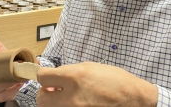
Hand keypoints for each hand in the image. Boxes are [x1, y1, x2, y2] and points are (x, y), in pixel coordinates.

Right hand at [0, 24, 22, 101]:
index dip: (4, 70)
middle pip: (2, 83)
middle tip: (22, 66)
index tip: (15, 63)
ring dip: (18, 80)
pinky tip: (22, 81)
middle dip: (13, 75)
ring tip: (24, 72)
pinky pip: (12, 93)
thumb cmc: (1, 60)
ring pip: (8, 88)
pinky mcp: (5, 96)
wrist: (8, 67)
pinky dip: (19, 86)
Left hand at [36, 62, 157, 106]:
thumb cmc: (113, 79)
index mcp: (74, 76)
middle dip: (45, 92)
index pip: (42, 76)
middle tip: (53, 89)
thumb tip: (55, 78)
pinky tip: (74, 103)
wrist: (130, 98)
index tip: (46, 76)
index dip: (42, 75)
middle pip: (40, 98)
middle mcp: (71, 96)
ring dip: (53, 102)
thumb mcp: (90, 66)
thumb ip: (69, 72)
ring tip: (64, 97)